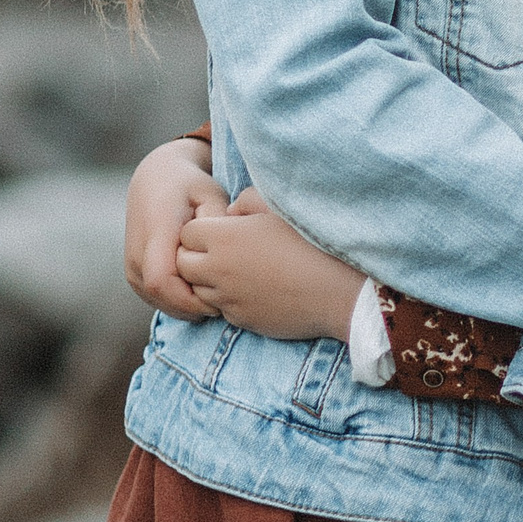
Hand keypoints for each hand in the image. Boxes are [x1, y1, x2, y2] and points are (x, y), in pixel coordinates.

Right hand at [125, 136, 224, 320]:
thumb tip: (225, 251)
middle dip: (196, 307)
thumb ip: (219, 221)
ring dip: (188, 306)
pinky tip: (200, 290)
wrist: (156, 181)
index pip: (162, 281)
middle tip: (226, 300)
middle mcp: (136, 253)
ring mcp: (131, 266)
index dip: (191, 298)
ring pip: (159, 302)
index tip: (221, 296)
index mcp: (155, 232)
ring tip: (214, 292)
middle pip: (163, 298)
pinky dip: (179, 302)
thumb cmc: (190, 187)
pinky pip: (155, 299)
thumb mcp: (210, 195)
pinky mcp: (133, 275)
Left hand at [175, 188, 366, 341]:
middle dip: (195, 257)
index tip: (223, 230)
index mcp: (224, 237)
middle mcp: (218, 269)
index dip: (202, 229)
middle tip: (223, 252)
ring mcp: (227, 298)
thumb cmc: (313, 243)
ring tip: (241, 272)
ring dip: (211, 281)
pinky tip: (257, 290)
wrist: (340, 291)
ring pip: (199, 290)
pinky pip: (222, 309)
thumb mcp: (279, 208)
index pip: (186, 233)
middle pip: (182, 264)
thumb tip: (230, 212)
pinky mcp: (241, 320)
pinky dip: (230, 300)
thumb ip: (246, 201)